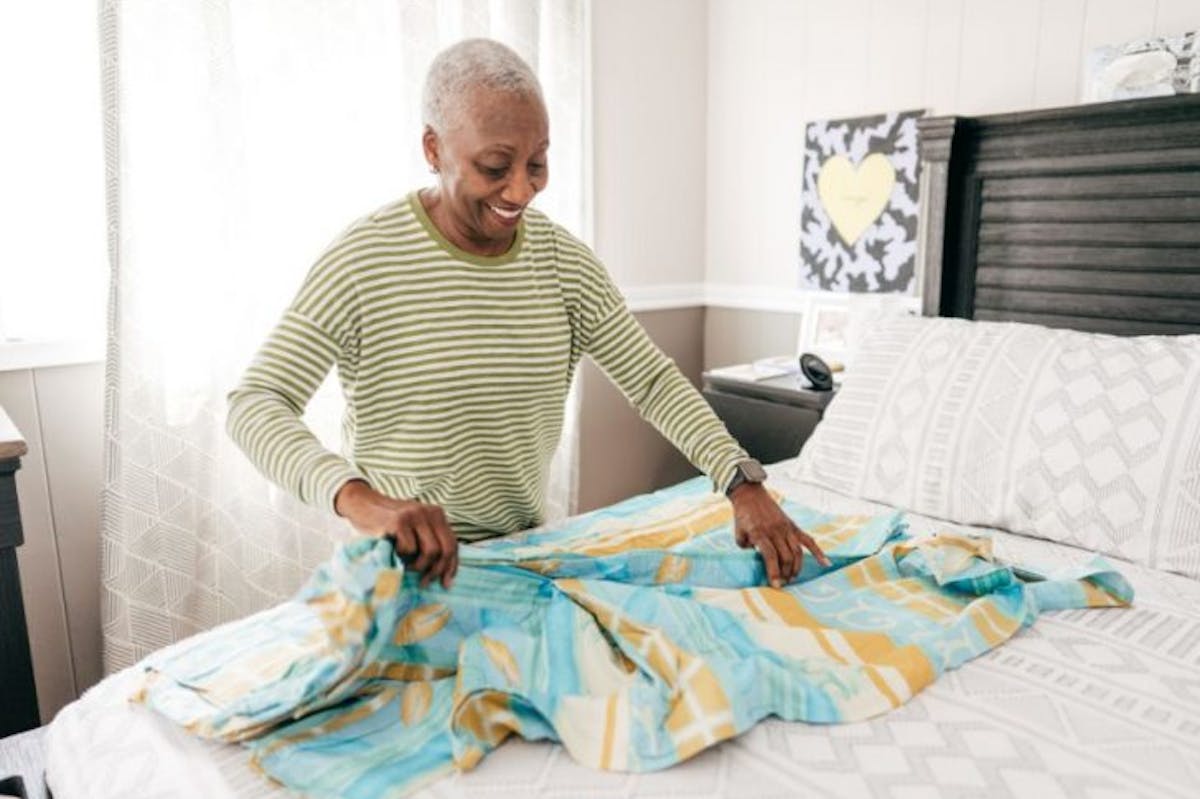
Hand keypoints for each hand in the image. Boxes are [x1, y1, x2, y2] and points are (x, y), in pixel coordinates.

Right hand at [334, 479, 457, 588]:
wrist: (362, 504)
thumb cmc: (388, 523)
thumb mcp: (414, 528)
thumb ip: (429, 540)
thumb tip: (443, 572)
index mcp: (437, 514)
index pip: (453, 543)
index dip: (451, 566)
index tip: (446, 584)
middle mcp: (429, 512)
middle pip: (445, 549)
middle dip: (436, 570)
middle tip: (424, 582)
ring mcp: (415, 515)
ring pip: (431, 551)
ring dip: (419, 565)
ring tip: (407, 566)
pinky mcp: (399, 521)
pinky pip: (409, 549)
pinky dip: (402, 556)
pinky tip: (393, 551)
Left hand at [730, 482, 829, 587]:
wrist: (750, 495)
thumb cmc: (743, 516)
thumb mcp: (739, 533)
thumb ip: (747, 548)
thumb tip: (758, 559)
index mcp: (760, 533)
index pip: (771, 556)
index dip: (774, 572)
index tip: (776, 585)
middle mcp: (775, 531)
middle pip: (786, 556)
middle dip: (786, 573)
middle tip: (783, 583)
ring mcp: (786, 528)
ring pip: (797, 551)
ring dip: (797, 567)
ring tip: (793, 578)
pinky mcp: (792, 525)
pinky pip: (808, 540)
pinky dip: (818, 552)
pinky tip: (826, 563)